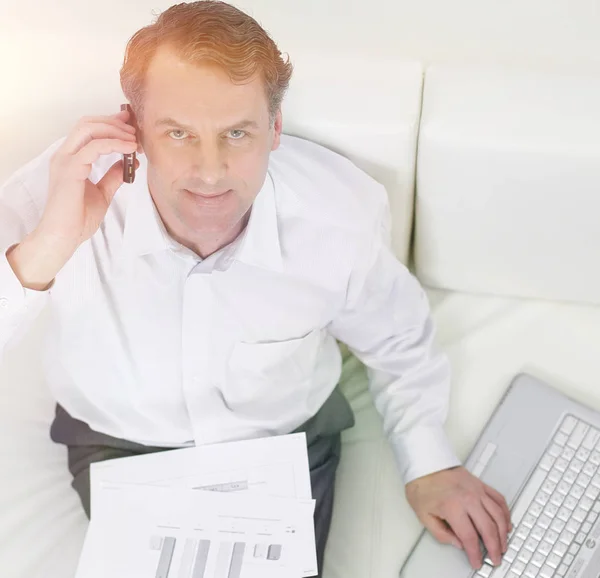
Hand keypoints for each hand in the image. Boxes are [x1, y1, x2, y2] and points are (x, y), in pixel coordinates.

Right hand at [8, 110, 138, 289]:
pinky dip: (114, 144)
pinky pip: (94, 147)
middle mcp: (65, 155)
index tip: (131, 126)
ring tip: (135, 140)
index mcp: (70, 159)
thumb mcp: (102, 192)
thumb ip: (112, 176)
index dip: (110, 123)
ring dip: (115, 130)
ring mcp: (65, 160)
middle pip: (87, 123)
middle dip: (113, 122)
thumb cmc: (79, 218)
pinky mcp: (70, 169)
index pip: (87, 130)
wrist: (64, 236)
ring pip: (89, 129)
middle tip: (135, 129)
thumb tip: (128, 163)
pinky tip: (129, 149)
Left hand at [405, 466, 511, 568]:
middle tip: (495, 559)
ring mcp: (476, 490)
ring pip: (498, 515)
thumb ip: (441, 534)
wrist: (425, 462)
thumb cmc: (422, 485)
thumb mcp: (423, 514)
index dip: (475, 553)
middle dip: (495, 548)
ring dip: (503, 533)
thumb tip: (458, 544)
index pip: (470, 537)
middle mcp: (468, 498)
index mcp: (452, 507)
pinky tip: (506, 523)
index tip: (477, 561)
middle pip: (488, 528)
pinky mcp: (480, 484)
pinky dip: (505, 513)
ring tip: (503, 545)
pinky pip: (499, 499)